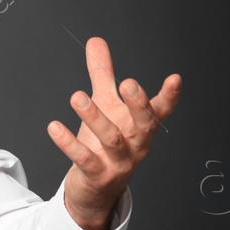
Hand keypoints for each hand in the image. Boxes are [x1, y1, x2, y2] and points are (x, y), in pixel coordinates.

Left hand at [48, 37, 181, 229]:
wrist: (94, 189)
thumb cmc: (103, 142)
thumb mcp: (104, 105)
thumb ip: (102, 74)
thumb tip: (96, 40)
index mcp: (140, 127)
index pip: (160, 111)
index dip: (169, 96)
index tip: (175, 78)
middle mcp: (136, 145)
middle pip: (143, 125)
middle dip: (137, 105)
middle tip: (128, 83)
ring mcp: (119, 163)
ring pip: (112, 139)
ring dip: (95, 118)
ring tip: (77, 97)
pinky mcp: (98, 176)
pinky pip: (85, 159)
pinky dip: (70, 143)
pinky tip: (54, 127)